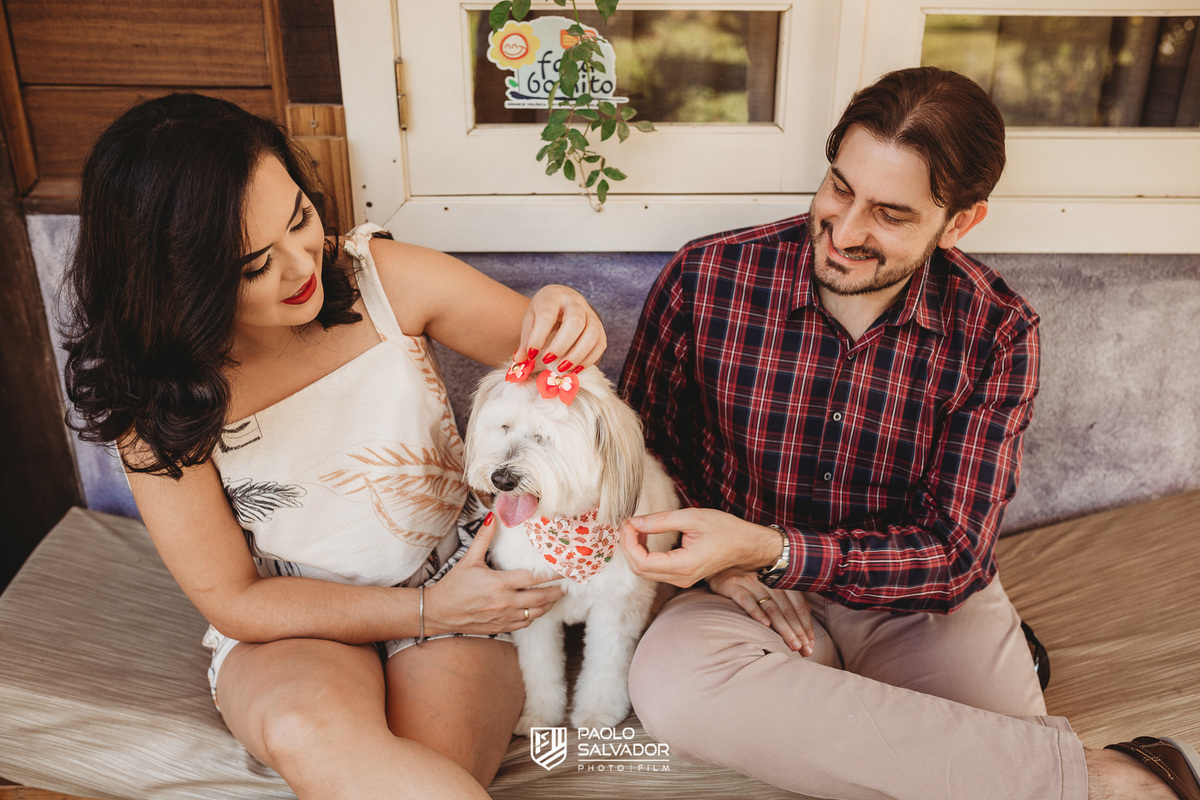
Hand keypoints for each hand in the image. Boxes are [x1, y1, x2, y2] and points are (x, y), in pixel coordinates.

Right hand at [424, 515, 564, 634]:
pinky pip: (524, 623)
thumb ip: (484, 538)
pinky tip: (536, 609)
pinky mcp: (500, 628)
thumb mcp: (469, 560)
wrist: (438, 612)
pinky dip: (534, 616)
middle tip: (567, 586)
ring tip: (556, 597)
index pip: (534, 578)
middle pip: (540, 598)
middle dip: (556, 592)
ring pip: (535, 613)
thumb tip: (492, 516)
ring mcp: (504, 617)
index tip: (565, 570)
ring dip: (548, 605)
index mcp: (500, 583)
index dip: (552, 575)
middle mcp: (505, 602)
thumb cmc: (453, 586)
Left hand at [517, 285, 606, 372]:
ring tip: (562, 368)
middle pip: (575, 322)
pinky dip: (589, 359)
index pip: (548, 315)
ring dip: (577, 355)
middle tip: (548, 361)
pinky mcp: (600, 327)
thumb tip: (520, 360)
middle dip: (561, 346)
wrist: (563, 299)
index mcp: (554, 296)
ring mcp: (591, 314)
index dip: (539, 336)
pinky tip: (574, 369)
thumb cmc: (544, 310)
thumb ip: (527, 339)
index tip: (531, 354)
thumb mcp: (531, 319)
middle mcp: (575, 302)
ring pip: (592, 333)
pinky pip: (600, 344)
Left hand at [619, 508, 781, 587]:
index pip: (643, 562)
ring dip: (635, 550)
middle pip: (640, 570)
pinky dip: (644, 554)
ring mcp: (682, 580)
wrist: (746, 545)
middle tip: (629, 523)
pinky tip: (646, 536)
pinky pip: (655, 570)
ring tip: (636, 527)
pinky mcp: (682, 576)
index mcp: (684, 565)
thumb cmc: (725, 529)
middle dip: (628, 546)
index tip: (628, 523)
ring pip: (645, 572)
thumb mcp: (691, 518)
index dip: (629, 543)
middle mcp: (681, 578)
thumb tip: (633, 522)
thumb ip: (660, 521)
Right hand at [706, 568, 814, 655]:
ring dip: (784, 628)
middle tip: (805, 650)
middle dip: (798, 631)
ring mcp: (750, 581)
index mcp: (780, 578)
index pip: (798, 604)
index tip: (810, 644)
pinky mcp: (732, 584)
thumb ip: (783, 598)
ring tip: (793, 644)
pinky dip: (756, 612)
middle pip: (787, 608)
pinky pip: (746, 600)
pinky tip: (765, 625)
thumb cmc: (746, 575)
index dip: (806, 625)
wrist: (716, 558)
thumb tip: (802, 626)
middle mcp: (767, 579)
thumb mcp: (766, 581)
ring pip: (771, 607)